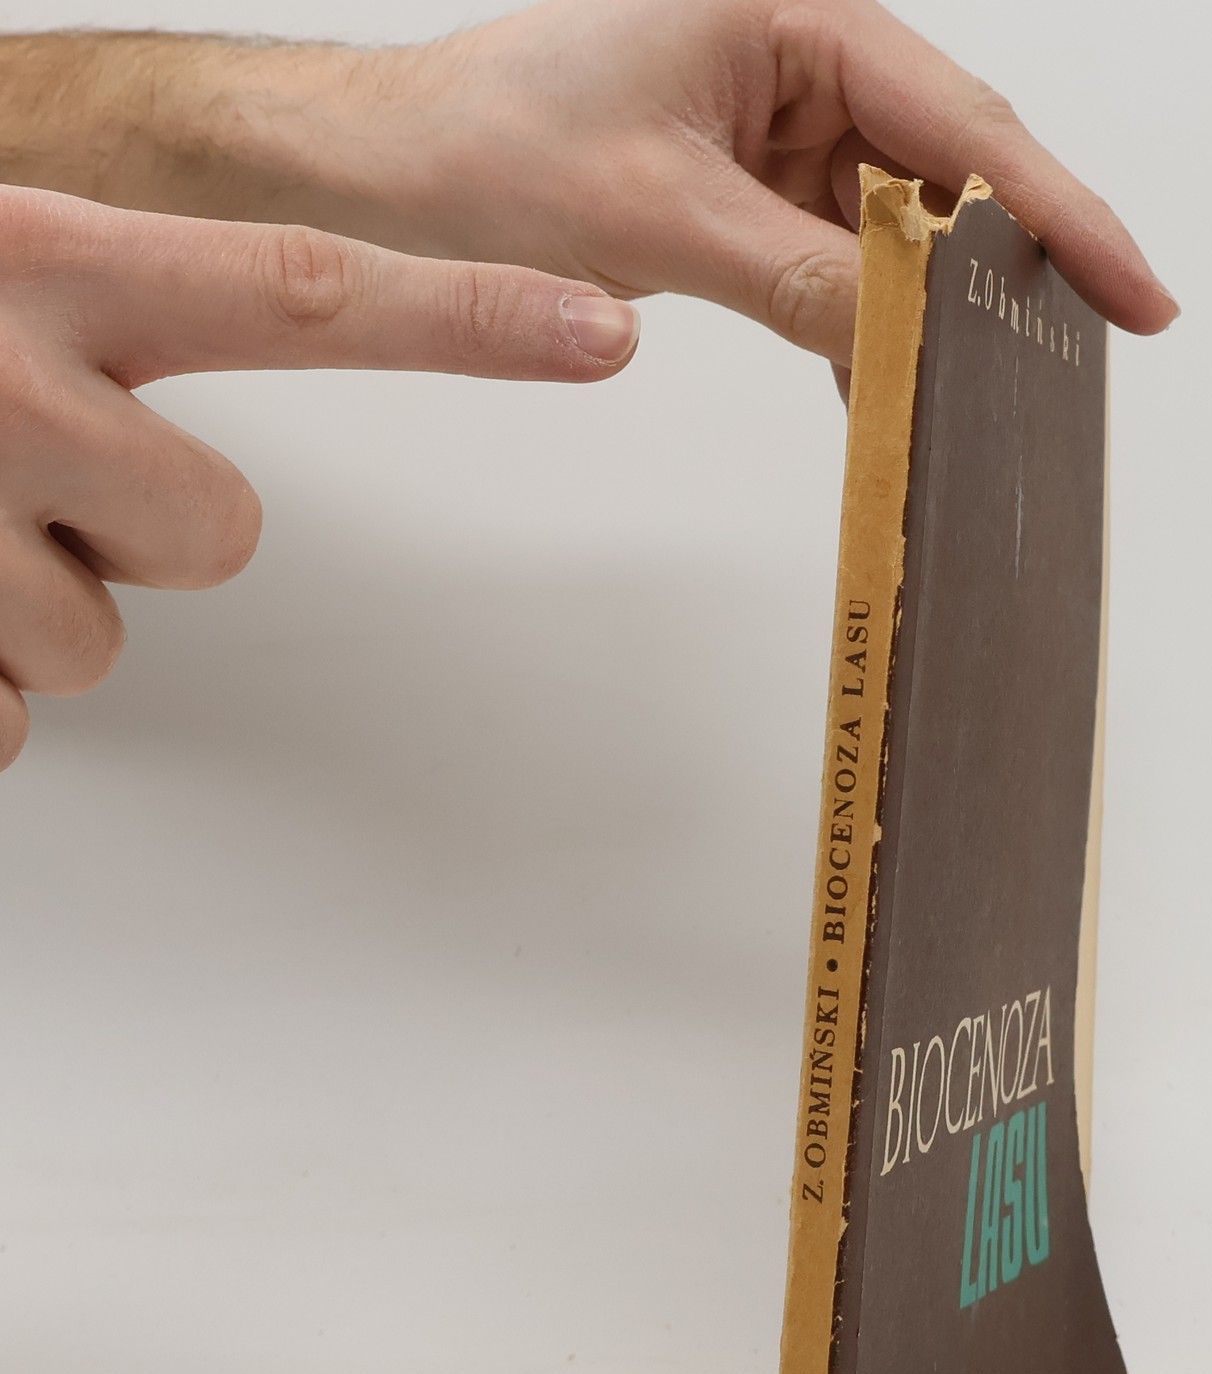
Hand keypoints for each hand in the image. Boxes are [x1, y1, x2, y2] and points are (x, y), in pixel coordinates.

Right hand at [0, 185, 636, 771]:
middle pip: (221, 532)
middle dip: (150, 536)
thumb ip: (97, 317)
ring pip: (100, 639)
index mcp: (43, 264)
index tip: (600, 332)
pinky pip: (7, 718)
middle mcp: (7, 383)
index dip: (466, 322)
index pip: (300, 294)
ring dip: (32, 602)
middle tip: (35, 482)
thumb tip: (203, 413)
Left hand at [378, 0, 1177, 363]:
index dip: (1057, 211)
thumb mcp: (655, 213)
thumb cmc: (495, 140)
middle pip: (955, 166)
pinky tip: (889, 382)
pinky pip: (851, 257)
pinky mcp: (767, 184)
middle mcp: (807, 55)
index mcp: (792, 11)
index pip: (960, 118)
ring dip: (939, 307)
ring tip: (989, 385)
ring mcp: (790, 124)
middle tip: (1090, 349)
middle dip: (1016, 262)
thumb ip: (794, 274)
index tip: (1133, 288)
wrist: (405, 170)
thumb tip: (909, 340)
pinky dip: (872, 321)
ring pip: (908, 223)